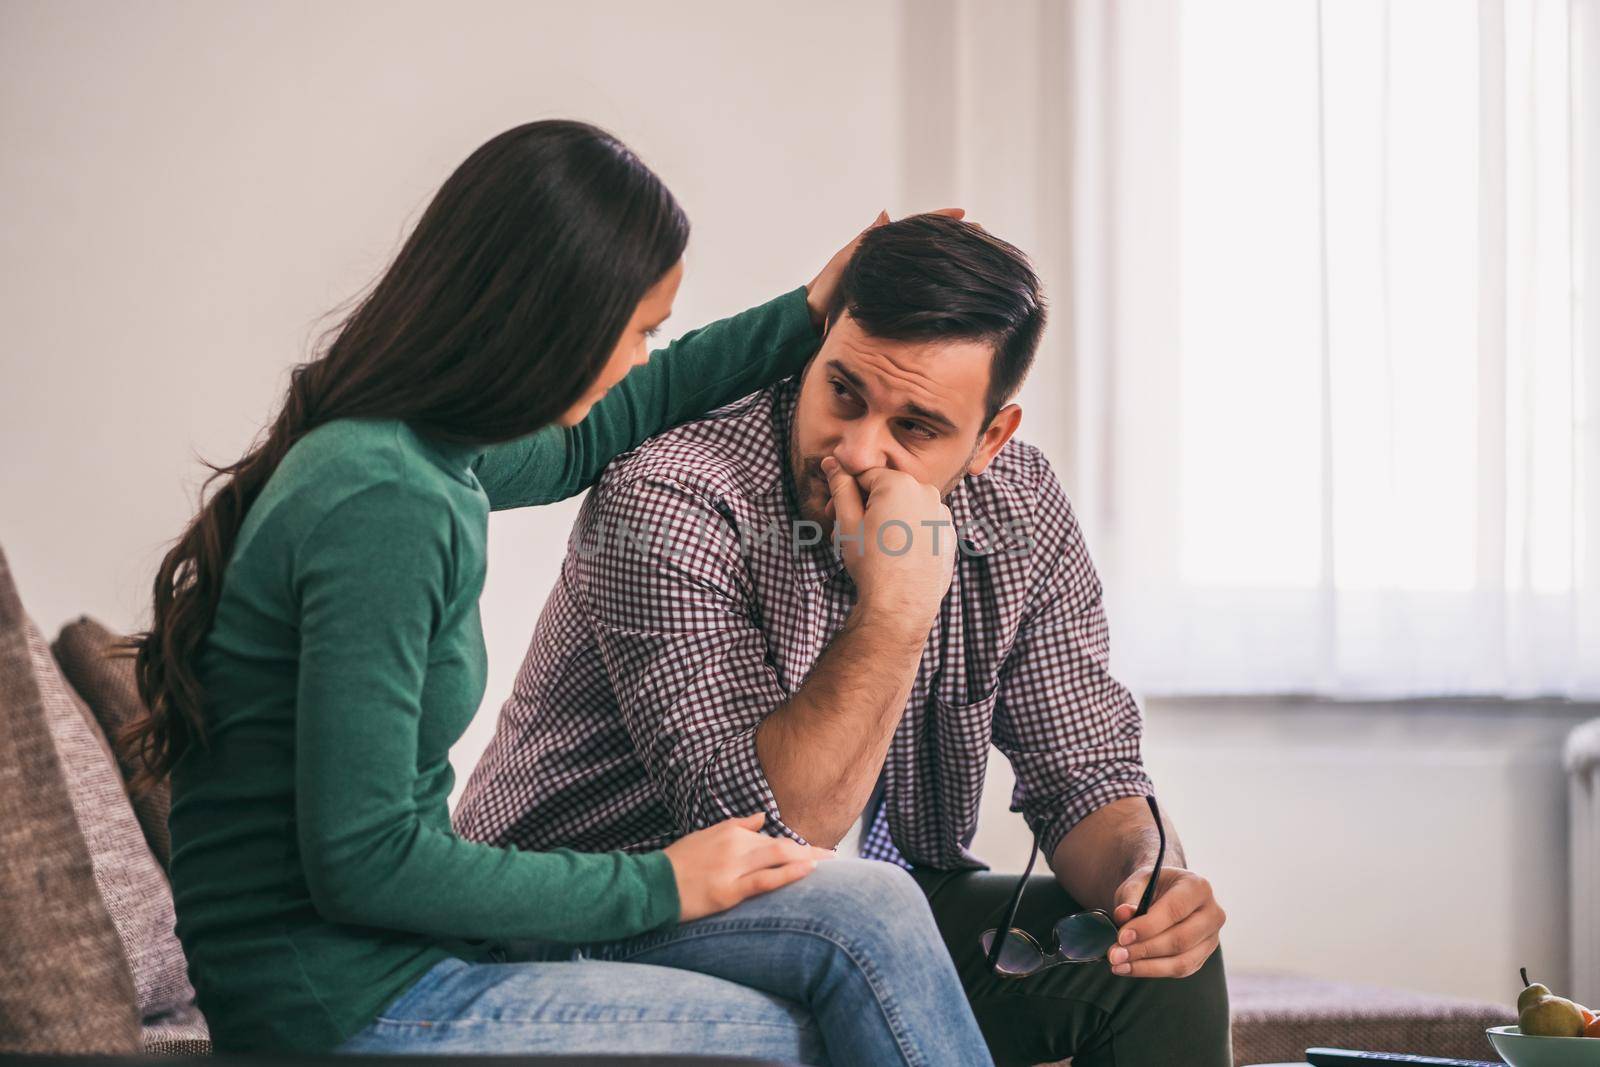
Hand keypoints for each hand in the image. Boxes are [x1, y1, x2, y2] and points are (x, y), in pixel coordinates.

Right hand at [663, 813, 833, 921]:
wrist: (651, 885)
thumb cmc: (678, 862)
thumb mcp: (706, 835)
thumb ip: (736, 825)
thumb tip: (760, 817)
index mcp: (730, 831)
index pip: (772, 838)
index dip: (798, 846)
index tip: (818, 851)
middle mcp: (734, 845)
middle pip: (782, 846)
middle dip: (811, 851)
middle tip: (835, 858)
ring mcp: (731, 868)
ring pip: (778, 858)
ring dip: (807, 860)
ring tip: (830, 866)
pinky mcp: (727, 891)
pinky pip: (764, 880)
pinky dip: (788, 873)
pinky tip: (807, 870)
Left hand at [805, 207, 966, 328]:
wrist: (811, 316)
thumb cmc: (824, 289)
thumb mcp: (844, 261)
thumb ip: (864, 241)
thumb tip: (885, 214)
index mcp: (879, 245)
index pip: (916, 226)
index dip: (939, 218)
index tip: (963, 213)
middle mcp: (890, 260)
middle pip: (928, 243)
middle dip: (955, 237)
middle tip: (981, 236)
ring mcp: (892, 279)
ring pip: (928, 264)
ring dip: (951, 258)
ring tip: (977, 256)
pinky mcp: (892, 298)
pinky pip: (920, 284)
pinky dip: (938, 280)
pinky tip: (955, 284)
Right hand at [822, 457, 955, 623]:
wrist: (901, 605)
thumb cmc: (872, 563)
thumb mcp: (847, 522)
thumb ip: (840, 487)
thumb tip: (832, 462)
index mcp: (900, 483)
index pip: (864, 476)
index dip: (846, 494)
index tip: (834, 515)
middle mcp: (927, 492)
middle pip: (887, 490)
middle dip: (866, 507)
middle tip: (848, 533)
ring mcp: (942, 515)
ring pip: (905, 508)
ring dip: (887, 520)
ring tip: (872, 547)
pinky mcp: (948, 536)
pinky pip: (923, 525)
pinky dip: (908, 534)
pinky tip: (895, 555)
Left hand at [1105, 867, 1226, 977]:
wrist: (1164, 894)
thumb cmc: (1151, 887)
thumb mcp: (1138, 882)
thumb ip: (1130, 897)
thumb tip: (1123, 914)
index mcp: (1198, 887)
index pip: (1175, 909)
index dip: (1148, 926)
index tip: (1122, 937)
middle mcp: (1212, 913)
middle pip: (1181, 939)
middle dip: (1145, 949)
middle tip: (1115, 954)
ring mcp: (1211, 937)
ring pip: (1182, 961)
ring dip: (1147, 966)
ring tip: (1119, 964)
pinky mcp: (1203, 956)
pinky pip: (1180, 970)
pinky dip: (1152, 971)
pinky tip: (1129, 968)